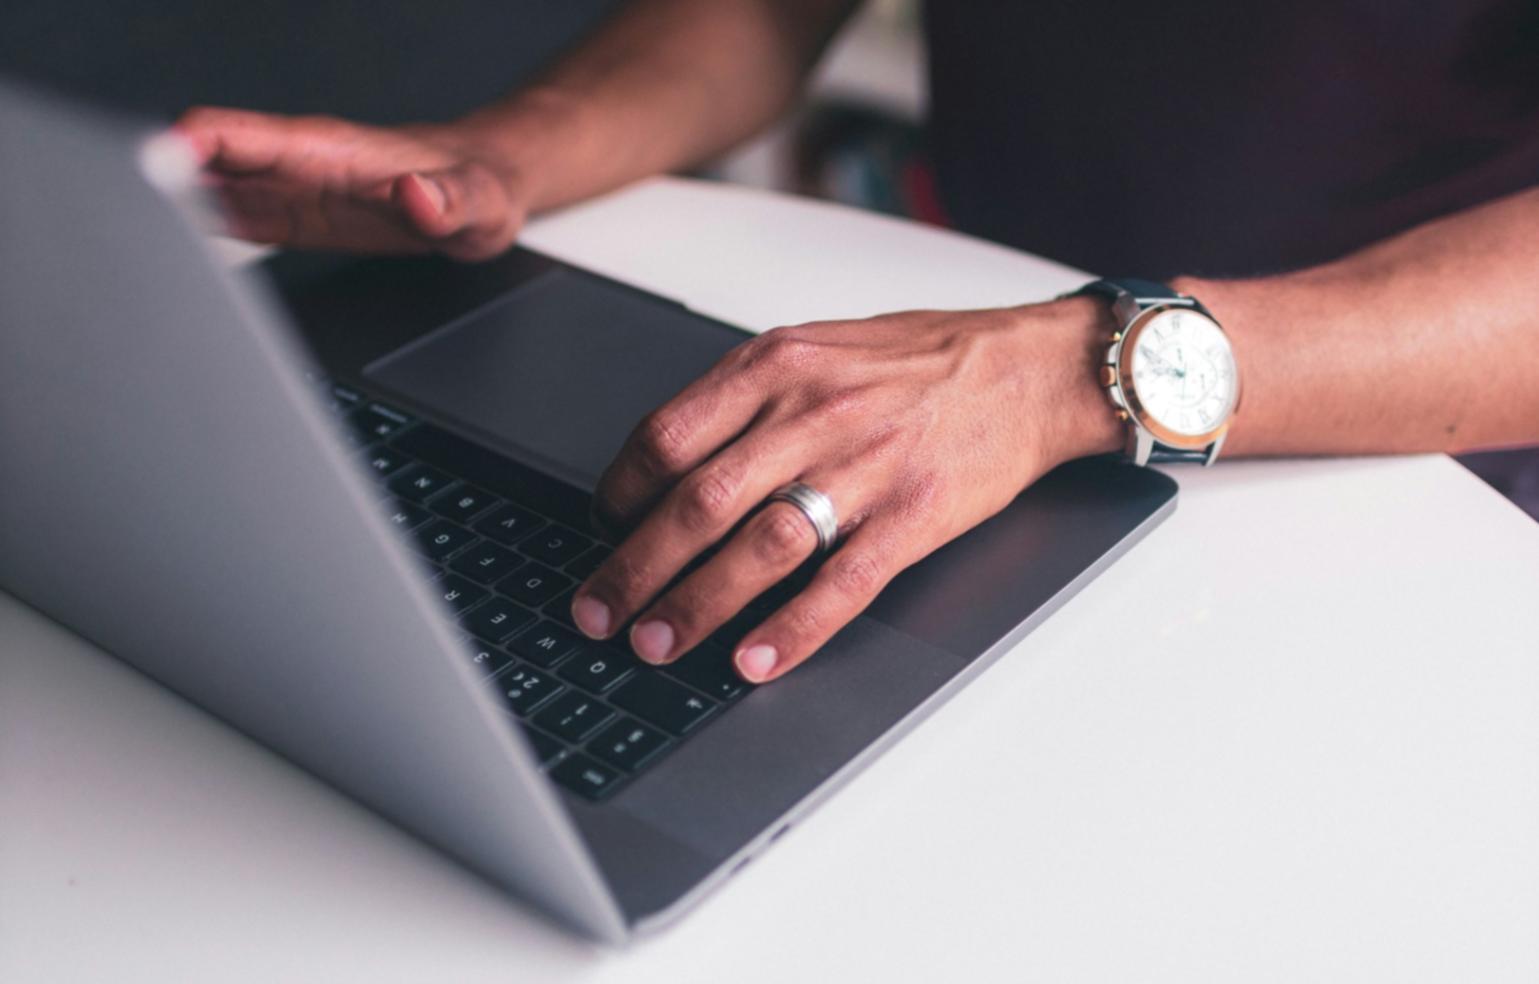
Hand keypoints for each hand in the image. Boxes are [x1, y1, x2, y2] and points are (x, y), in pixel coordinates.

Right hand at [174, 107, 532, 259]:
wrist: (485, 192)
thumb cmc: (480, 188)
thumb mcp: (477, 202)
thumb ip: (446, 201)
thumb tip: (415, 195)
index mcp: (325, 150)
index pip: (231, 134)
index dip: (182, 149)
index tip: (150, 174)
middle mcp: (296, 164)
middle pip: (202, 159)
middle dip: (158, 182)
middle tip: (127, 223)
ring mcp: (292, 190)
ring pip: (209, 190)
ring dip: (172, 212)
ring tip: (142, 248)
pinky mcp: (297, 218)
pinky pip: (234, 218)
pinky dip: (202, 232)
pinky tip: (182, 255)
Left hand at [569, 299, 1120, 682]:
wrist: (1027, 369)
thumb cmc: (918, 362)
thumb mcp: (817, 348)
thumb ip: (746, 397)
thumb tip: (668, 461)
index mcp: (776, 367)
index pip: (666, 436)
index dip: (619, 495)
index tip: (605, 531)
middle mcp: (812, 414)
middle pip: (698, 501)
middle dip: (635, 567)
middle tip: (598, 612)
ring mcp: (865, 467)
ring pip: (759, 546)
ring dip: (696, 604)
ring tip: (656, 644)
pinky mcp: (914, 516)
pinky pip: (842, 583)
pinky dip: (792, 629)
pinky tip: (754, 659)